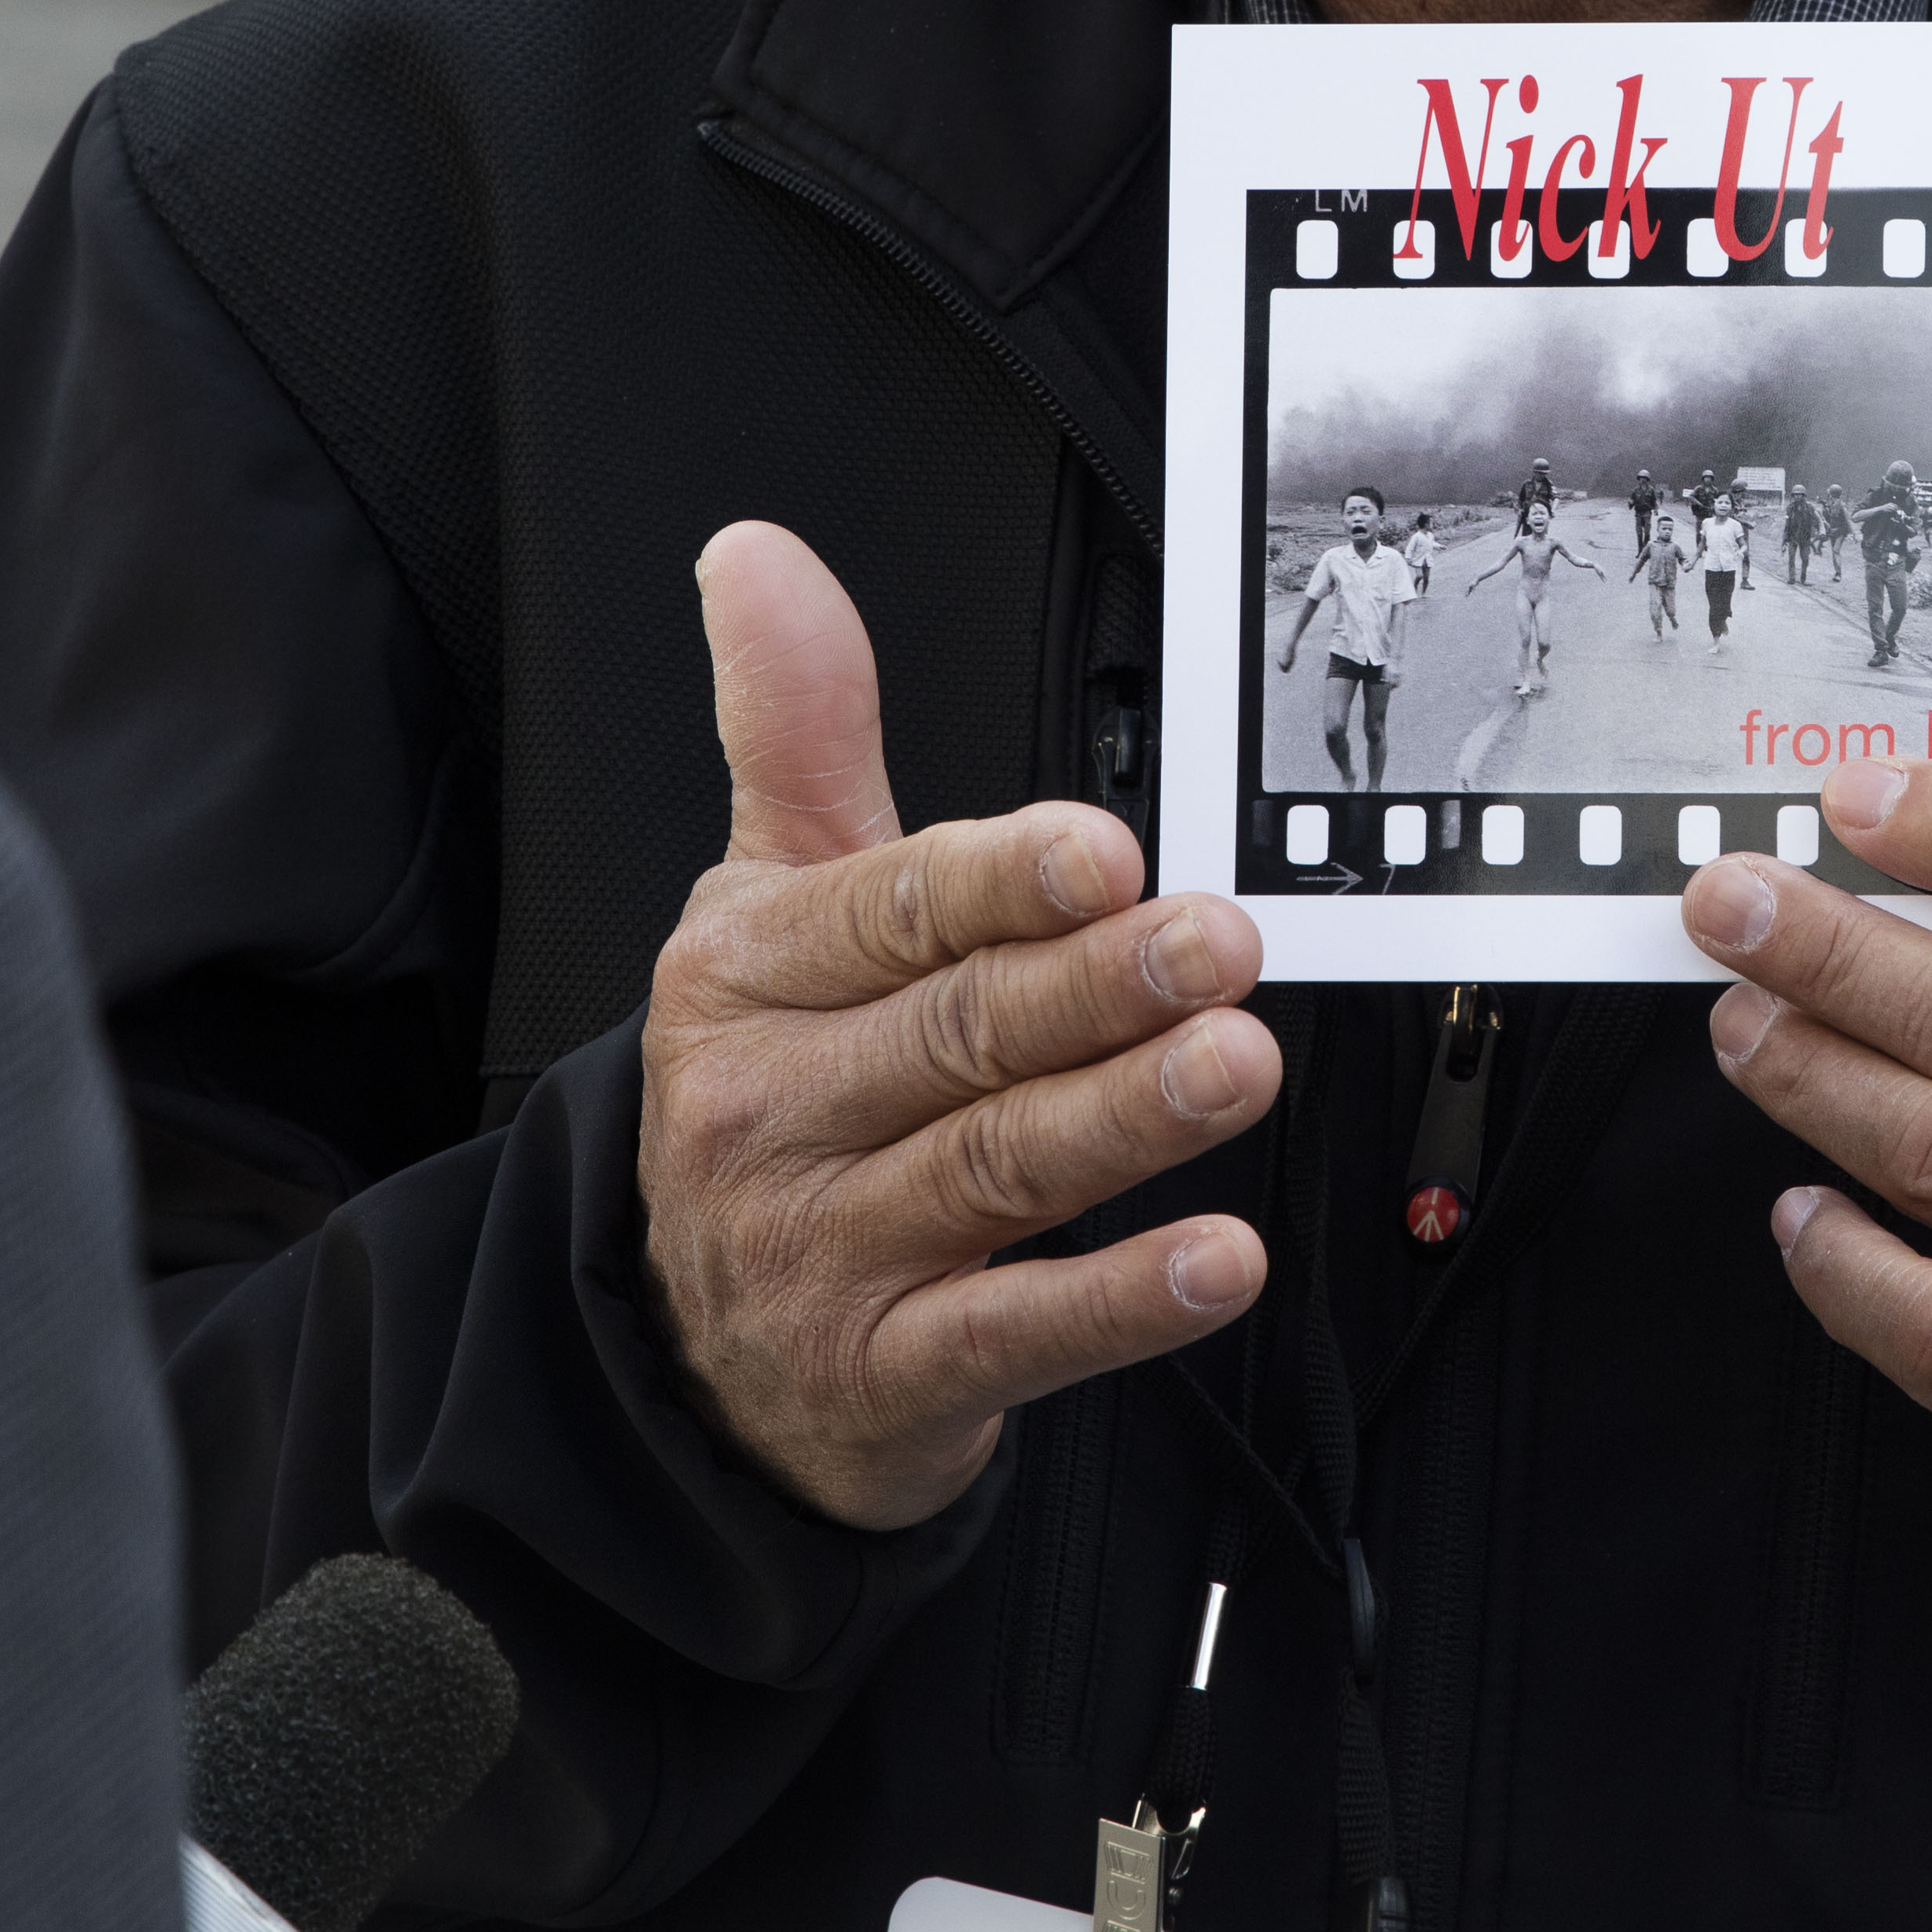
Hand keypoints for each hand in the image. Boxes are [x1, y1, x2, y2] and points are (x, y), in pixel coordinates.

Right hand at [639, 522, 1276, 1529]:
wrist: (693, 1352)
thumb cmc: (770, 1096)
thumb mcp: (764, 906)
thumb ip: (796, 731)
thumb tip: (760, 557)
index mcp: (745, 977)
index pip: (884, 912)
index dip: (1000, 881)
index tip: (1102, 852)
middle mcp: (773, 1111)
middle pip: (957, 1032)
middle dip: (1096, 988)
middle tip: (1217, 944)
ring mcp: (824, 1249)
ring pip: (997, 1169)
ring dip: (1128, 1118)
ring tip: (1238, 1066)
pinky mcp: (887, 1374)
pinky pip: (1014, 1332)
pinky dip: (1120, 1297)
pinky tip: (1214, 1259)